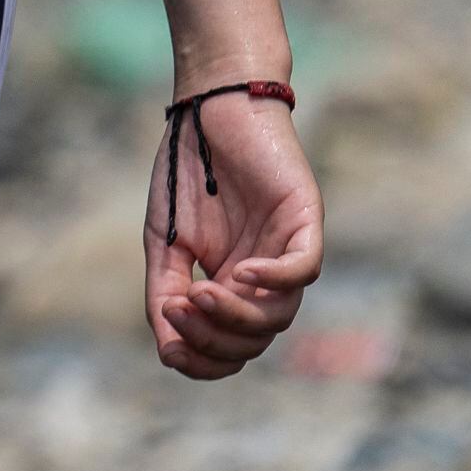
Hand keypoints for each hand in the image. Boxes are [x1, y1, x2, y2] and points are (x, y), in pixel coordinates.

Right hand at [145, 88, 323, 378]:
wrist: (209, 111)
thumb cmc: (188, 173)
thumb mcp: (164, 240)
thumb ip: (165, 289)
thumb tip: (168, 351)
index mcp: (233, 287)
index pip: (231, 348)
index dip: (204, 359)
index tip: (169, 345)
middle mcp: (265, 278)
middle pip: (255, 340)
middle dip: (213, 339)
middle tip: (177, 308)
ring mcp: (287, 251)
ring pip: (279, 314)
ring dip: (237, 316)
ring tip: (198, 293)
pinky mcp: (306, 222)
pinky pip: (304, 270)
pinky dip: (276, 281)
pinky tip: (240, 274)